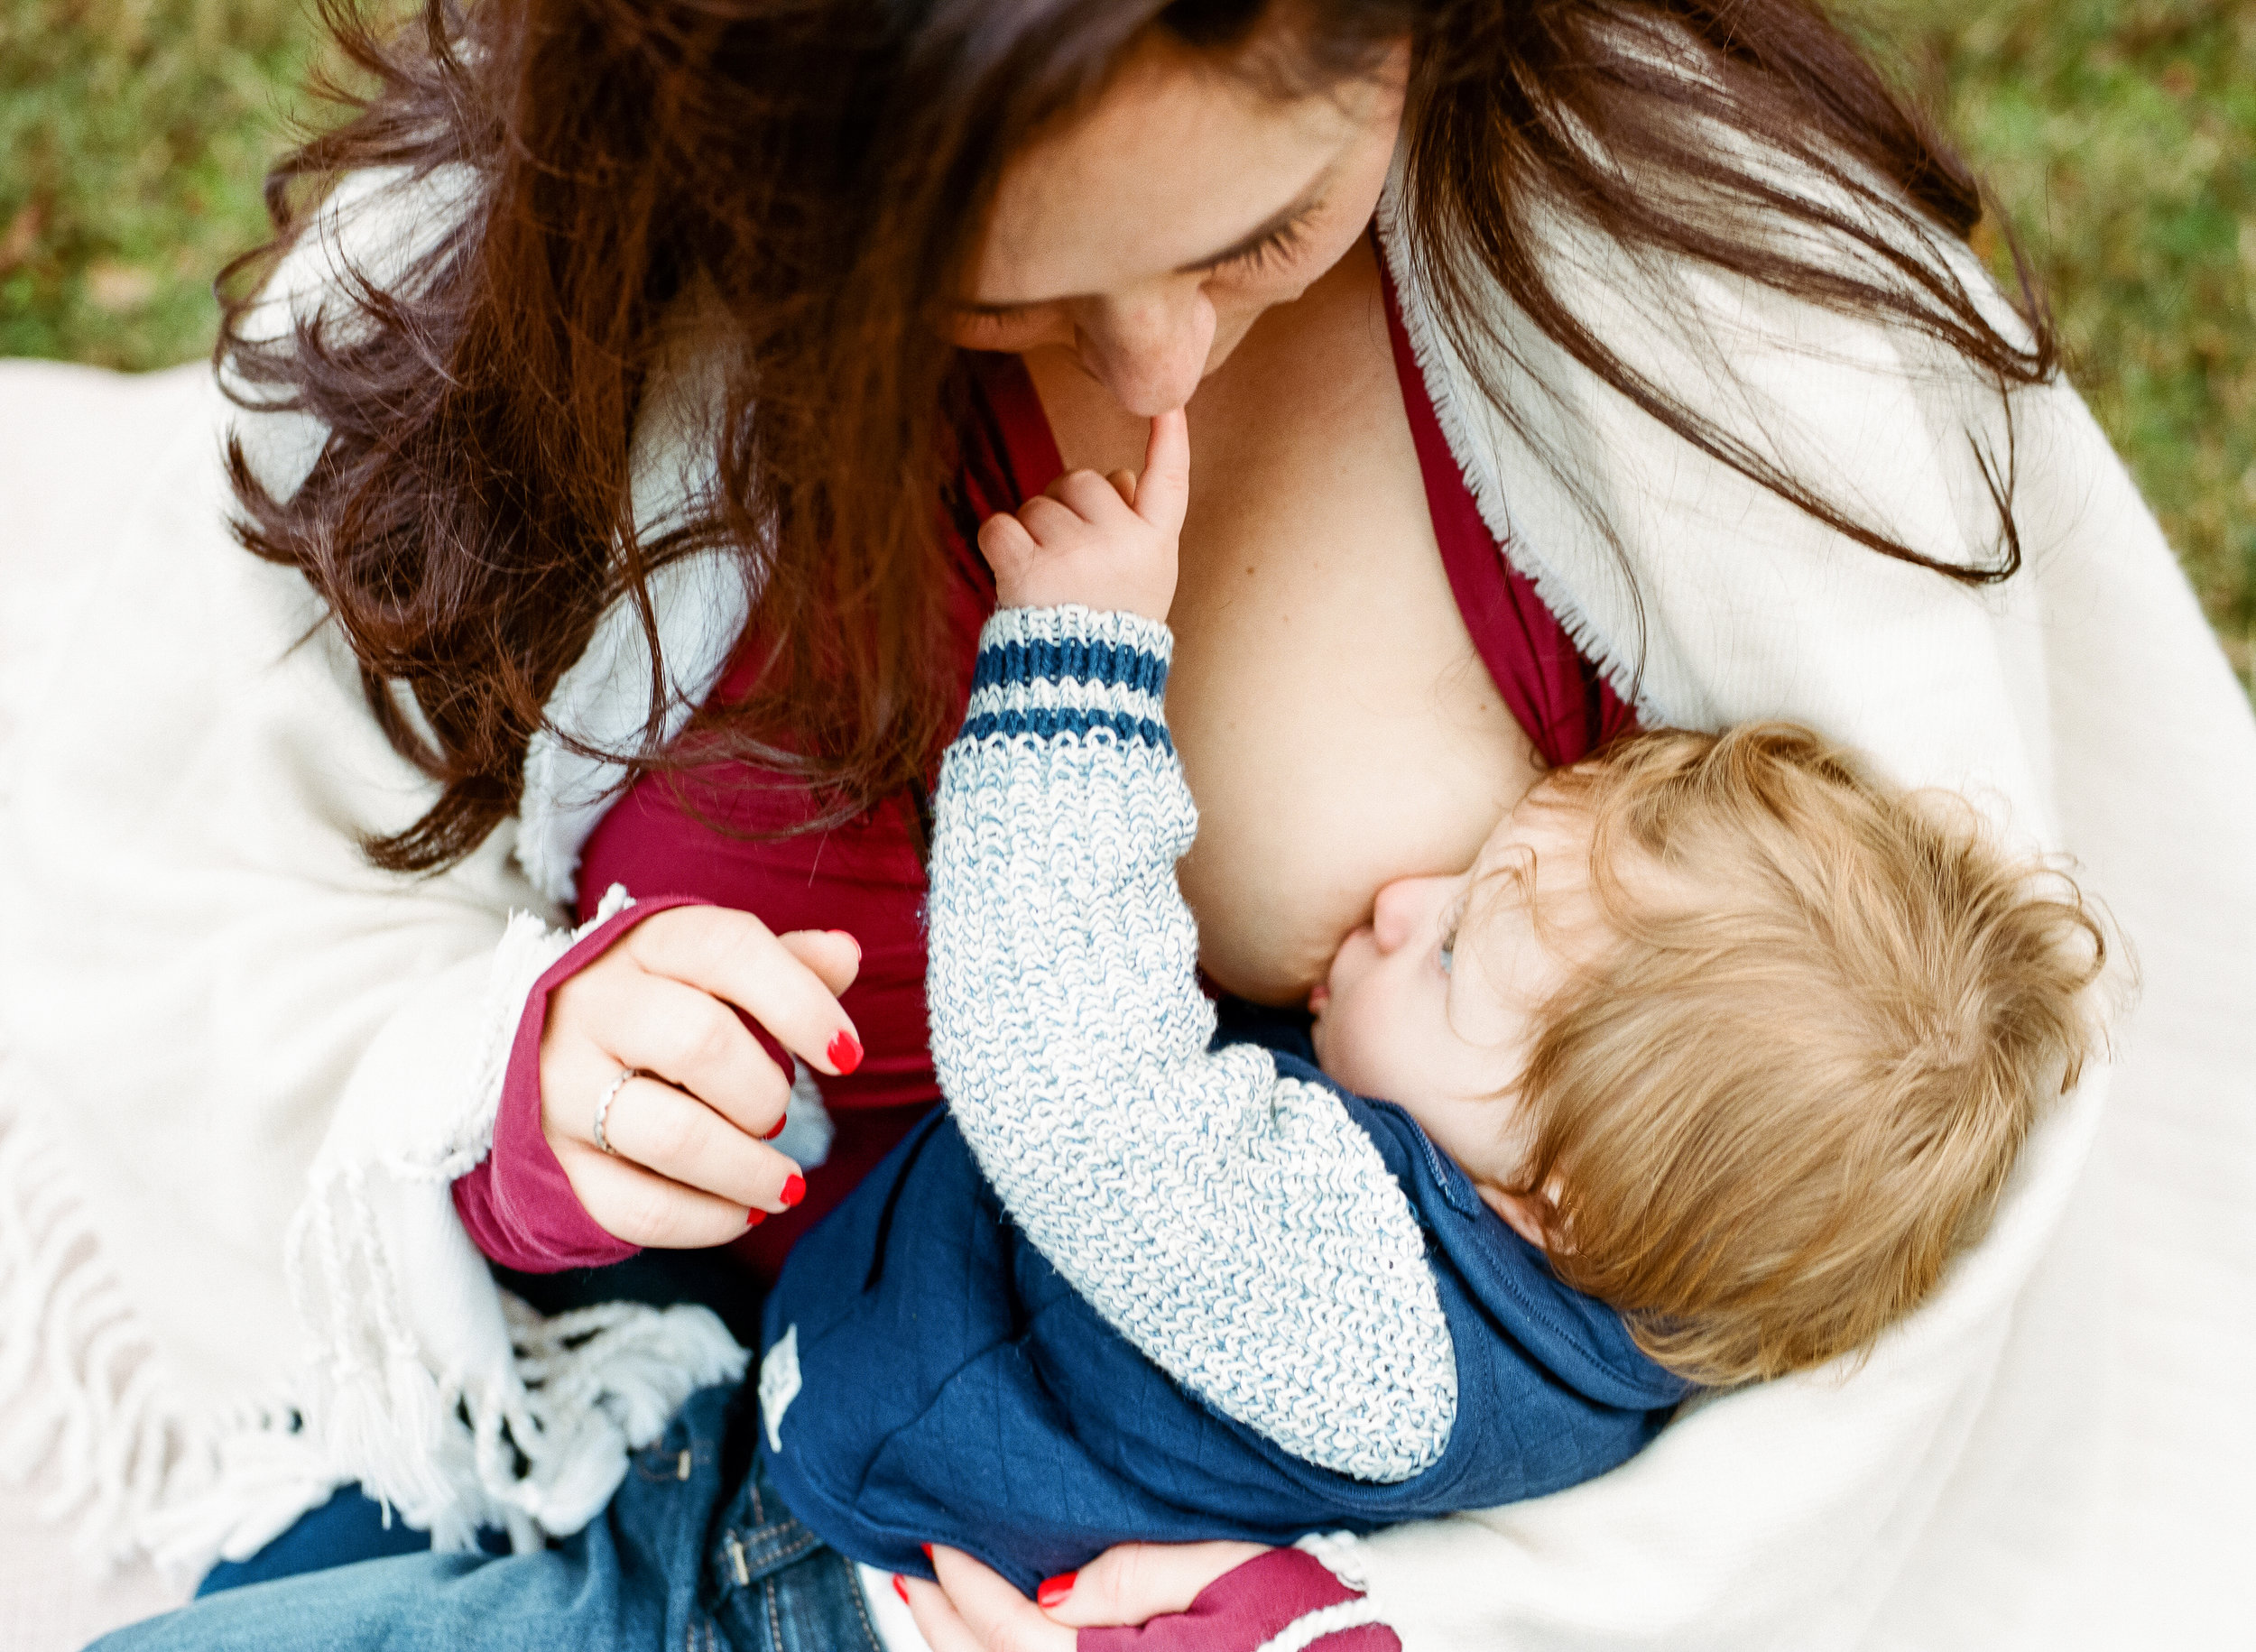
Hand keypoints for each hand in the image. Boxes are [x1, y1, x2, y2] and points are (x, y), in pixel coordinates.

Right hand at [539, 906, 862, 1245]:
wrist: (533, 1037)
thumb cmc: (657, 997)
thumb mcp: (709, 965)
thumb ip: (784, 963)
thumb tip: (846, 955)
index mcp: (646, 944)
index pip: (730, 951)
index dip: (802, 1004)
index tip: (848, 1056)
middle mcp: (594, 1004)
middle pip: (702, 1044)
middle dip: (765, 1093)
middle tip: (781, 1115)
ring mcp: (562, 1083)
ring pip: (672, 1137)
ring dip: (749, 1171)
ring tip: (786, 1185)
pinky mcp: (552, 1156)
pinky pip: (637, 1206)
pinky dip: (706, 1221)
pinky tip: (742, 1213)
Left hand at [902, 1541, 1265, 1651]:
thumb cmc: (1314, 1619)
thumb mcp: (1231, 1573)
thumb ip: (1136, 1579)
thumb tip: (1049, 1590)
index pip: (1016, 1635)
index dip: (968, 1589)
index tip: (935, 1543)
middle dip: (947, 1629)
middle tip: (915, 1576)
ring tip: (936, 1614)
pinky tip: (992, 1651)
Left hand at [977, 407, 1188, 621]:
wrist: (1074, 691)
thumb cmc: (1107, 630)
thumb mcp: (1145, 582)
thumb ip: (1136, 528)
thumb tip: (1116, 475)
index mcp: (1156, 546)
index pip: (1168, 481)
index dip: (1169, 438)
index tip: (1167, 401)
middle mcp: (1121, 543)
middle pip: (1080, 480)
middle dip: (1065, 507)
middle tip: (1067, 558)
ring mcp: (1075, 554)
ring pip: (1036, 504)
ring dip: (1031, 532)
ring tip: (1046, 580)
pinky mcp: (1029, 568)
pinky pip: (999, 525)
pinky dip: (997, 546)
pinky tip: (1013, 576)